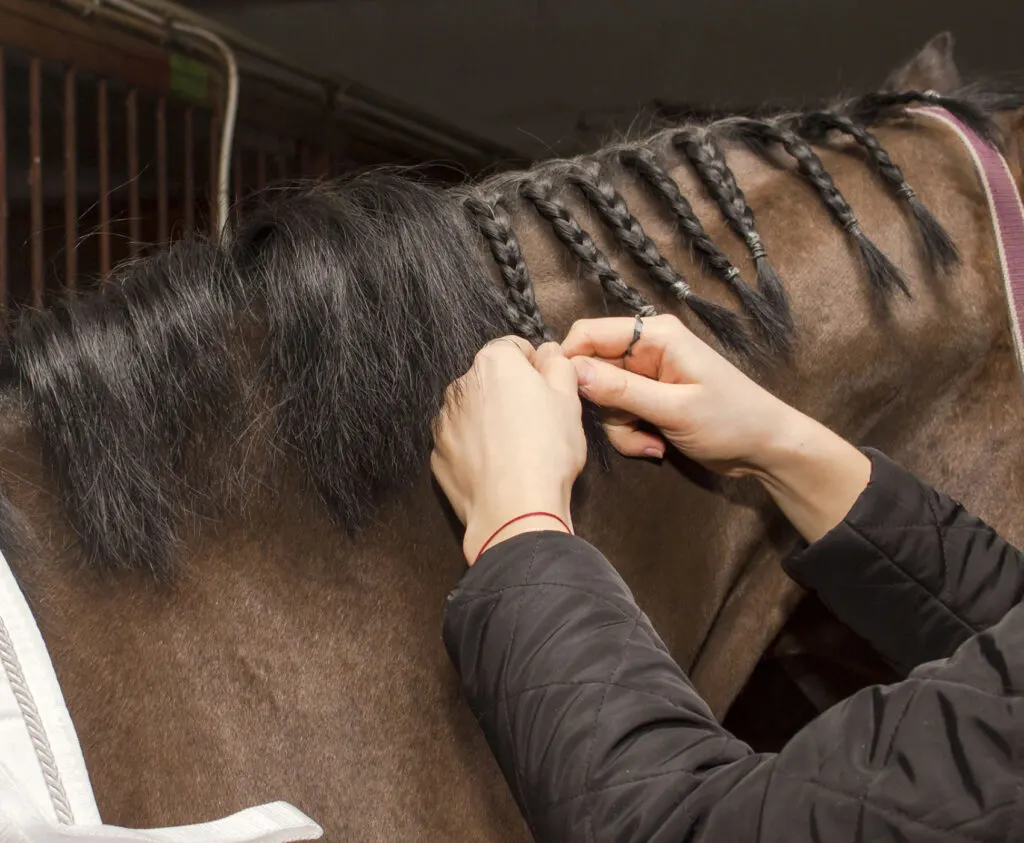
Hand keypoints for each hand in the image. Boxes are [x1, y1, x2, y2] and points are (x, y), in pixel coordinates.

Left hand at [432, 338, 585, 562]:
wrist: (514, 509)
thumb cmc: (546, 451)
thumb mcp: (568, 399)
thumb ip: (558, 365)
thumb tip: (549, 353)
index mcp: (493, 363)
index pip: (514, 348)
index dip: (536, 367)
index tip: (549, 390)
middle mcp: (461, 385)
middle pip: (490, 380)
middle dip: (511, 394)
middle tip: (537, 423)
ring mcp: (444, 421)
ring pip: (473, 411)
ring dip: (490, 420)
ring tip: (516, 449)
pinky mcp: (438, 454)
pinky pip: (460, 442)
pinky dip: (475, 448)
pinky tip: (497, 467)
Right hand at [562, 315, 869, 541]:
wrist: (766, 449)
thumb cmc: (731, 421)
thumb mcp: (674, 408)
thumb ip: (621, 390)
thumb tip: (572, 371)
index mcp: (655, 335)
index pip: (589, 334)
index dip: (572, 364)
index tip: (571, 399)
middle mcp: (647, 348)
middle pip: (593, 371)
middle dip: (606, 408)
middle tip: (633, 429)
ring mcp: (648, 375)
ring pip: (604, 399)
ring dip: (620, 428)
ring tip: (651, 443)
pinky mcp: (650, 399)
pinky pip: (620, 414)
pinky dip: (631, 434)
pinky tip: (657, 446)